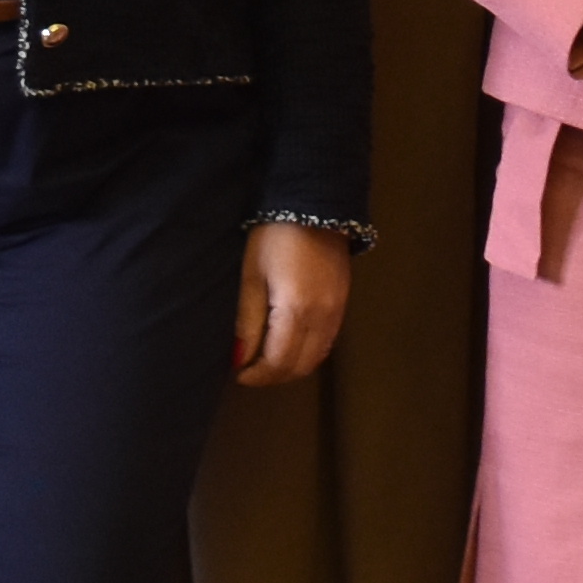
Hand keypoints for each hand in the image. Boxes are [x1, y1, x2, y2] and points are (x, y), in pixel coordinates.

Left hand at [231, 221, 354, 386]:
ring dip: (292, 367)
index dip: (257, 375)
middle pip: (300, 367)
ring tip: (268, 360)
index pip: (279, 362)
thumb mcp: (252, 276)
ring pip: (317, 358)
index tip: (239, 373)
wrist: (316, 206)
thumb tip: (239, 359)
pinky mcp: (343, 304)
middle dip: (274, 376)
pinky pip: (327, 342)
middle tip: (251, 370)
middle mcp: (322, 318)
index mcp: (296, 311)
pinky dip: (308, 353)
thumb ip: (247, 322)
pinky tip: (291, 344)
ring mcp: (337, 312)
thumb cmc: (275, 237)